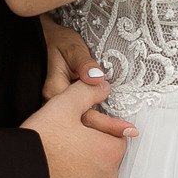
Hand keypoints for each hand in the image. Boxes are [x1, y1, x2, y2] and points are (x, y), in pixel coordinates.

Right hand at [22, 74, 135, 177]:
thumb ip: (87, 91)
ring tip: (59, 166)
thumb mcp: (62, 105)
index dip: (99, 130)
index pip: (117, 137)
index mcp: (110, 152)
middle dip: (91, 154)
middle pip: (107, 161)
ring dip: (84, 176)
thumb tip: (101, 85)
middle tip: (65, 146)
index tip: (82, 130)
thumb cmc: (38, 146)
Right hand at [40, 17, 127, 136]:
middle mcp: (53, 104)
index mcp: (55, 90)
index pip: (82, 113)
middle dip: (106, 133)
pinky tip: (105, 133)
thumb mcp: (73, 48)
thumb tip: (96, 77)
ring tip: (122, 135)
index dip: (105, 123)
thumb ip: (85, 63)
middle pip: (81, 126)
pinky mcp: (60, 110)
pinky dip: (92, 130)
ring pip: (78, 129)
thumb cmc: (59, 44)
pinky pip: (76, 124)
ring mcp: (55, 109)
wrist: (47, 42)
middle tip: (130, 133)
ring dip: (100, 134)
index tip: (125, 128)